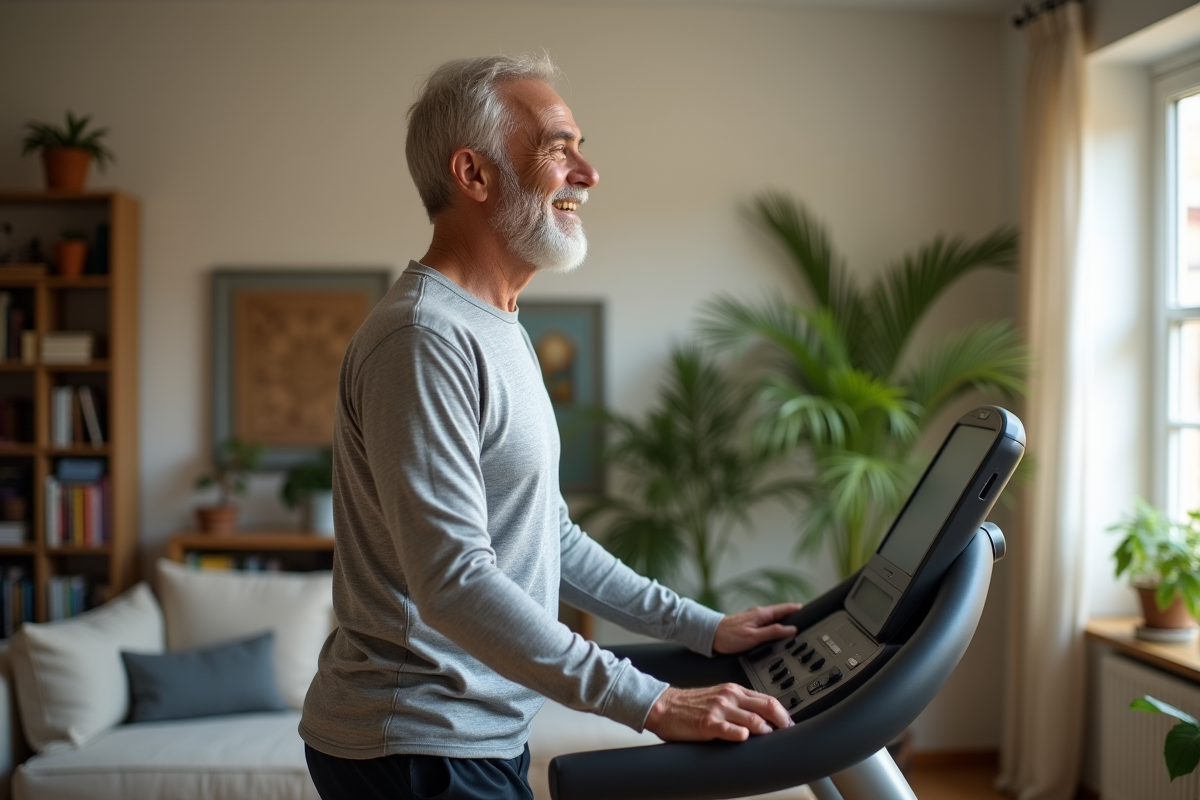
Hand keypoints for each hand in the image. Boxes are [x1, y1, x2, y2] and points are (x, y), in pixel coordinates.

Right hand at [644, 684, 792, 741]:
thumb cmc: (691, 705)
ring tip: (767, 739)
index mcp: (734, 690)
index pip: (767, 699)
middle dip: (782, 722)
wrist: (665, 706)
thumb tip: (762, 716)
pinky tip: (745, 737)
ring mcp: (719, 710)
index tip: (790, 724)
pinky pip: (730, 729)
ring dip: (765, 731)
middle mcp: (729, 697)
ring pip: (753, 720)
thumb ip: (739, 704)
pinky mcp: (708, 724)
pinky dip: (741, 734)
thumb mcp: (719, 697)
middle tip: (788, 733)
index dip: (783, 713)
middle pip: (766, 707)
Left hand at [713, 603, 803, 654]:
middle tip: (807, 621)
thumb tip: (791, 629)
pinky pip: (768, 623)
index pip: (786, 609)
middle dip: (794, 616)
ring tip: (795, 627)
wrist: (709, 636)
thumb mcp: (753, 637)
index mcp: (763, 614)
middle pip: (782, 613)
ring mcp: (754, 619)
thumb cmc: (728, 637)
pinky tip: (776, 632)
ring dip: (785, 621)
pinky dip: (775, 626)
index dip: (799, 609)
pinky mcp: (750, 624)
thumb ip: (773, 632)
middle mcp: (759, 614)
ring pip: (775, 618)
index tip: (810, 611)